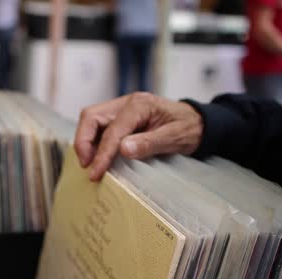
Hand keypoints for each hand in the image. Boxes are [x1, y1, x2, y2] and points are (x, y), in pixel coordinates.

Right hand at [74, 92, 202, 180]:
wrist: (198, 123)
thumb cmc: (189, 129)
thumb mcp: (175, 138)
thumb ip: (149, 143)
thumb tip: (123, 149)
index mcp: (140, 105)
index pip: (112, 130)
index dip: (102, 153)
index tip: (96, 173)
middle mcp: (126, 103)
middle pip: (91, 116)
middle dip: (84, 141)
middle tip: (86, 166)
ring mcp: (121, 109)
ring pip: (91, 120)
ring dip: (85, 142)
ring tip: (89, 164)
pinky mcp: (119, 118)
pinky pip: (98, 127)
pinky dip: (93, 142)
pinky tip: (97, 157)